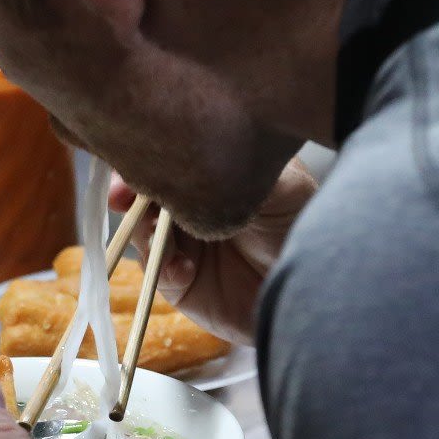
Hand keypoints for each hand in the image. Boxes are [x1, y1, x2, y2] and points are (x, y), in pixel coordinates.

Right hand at [112, 158, 318, 341]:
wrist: (315, 293)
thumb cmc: (303, 231)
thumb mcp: (284, 185)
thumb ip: (242, 165)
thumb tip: (200, 144)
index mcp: (209, 175)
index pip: (170, 159)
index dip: (148, 156)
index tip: (135, 160)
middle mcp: (190, 206)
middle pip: (145, 193)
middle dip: (129, 192)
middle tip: (124, 197)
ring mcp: (182, 244)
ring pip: (143, 231)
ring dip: (144, 230)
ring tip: (156, 232)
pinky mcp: (179, 282)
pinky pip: (157, 272)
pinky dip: (164, 268)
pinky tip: (183, 269)